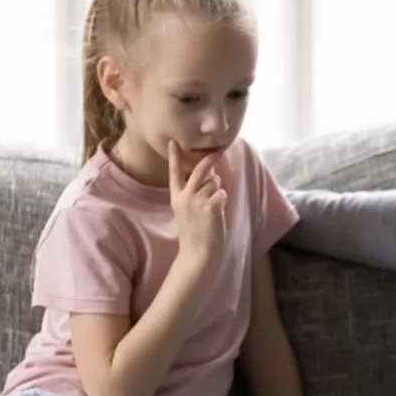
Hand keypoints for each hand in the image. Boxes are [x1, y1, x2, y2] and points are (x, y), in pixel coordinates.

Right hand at [168, 140, 226, 259]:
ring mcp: (197, 201)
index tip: (173, 142)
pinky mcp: (210, 206)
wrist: (198, 254)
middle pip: (200, 170)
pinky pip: (222, 193)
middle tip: (218, 151)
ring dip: (217, 192)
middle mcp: (185, 197)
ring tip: (211, 209)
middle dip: (210, 158)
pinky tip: (216, 214)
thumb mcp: (188, 211)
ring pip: (215, 183)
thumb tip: (211, 175)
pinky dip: (222, 201)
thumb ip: (195, 193)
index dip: (175, 156)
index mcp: (176, 198)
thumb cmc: (196, 232)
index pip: (174, 173)